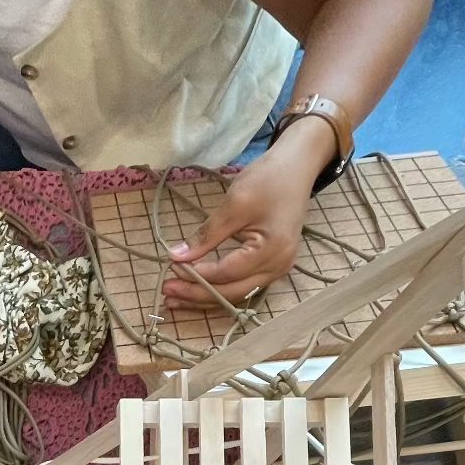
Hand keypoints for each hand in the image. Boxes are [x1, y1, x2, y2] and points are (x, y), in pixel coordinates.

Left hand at [161, 118, 337, 309]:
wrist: (296, 166)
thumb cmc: (268, 180)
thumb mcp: (234, 204)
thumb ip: (207, 234)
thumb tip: (177, 256)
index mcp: (271, 252)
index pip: (227, 274)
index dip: (197, 274)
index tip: (171, 267)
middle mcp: (278, 268)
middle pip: (232, 293)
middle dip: (197, 294)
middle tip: (167, 290)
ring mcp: (277, 269)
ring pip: (237, 294)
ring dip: (206, 297)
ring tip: (176, 298)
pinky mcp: (271, 265)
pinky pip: (243, 284)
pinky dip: (219, 288)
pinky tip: (198, 288)